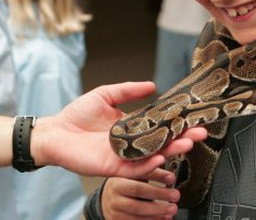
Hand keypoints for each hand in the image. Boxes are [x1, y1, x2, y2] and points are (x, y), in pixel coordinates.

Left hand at [32, 81, 205, 178]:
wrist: (55, 132)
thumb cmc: (77, 115)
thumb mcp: (106, 95)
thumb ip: (128, 91)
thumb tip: (152, 85)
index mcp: (132, 127)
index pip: (160, 126)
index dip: (177, 122)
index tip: (194, 116)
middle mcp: (132, 143)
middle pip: (163, 143)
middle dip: (183, 138)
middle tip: (200, 132)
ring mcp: (124, 157)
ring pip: (153, 157)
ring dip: (171, 151)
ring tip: (186, 142)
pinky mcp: (113, 168)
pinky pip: (135, 169)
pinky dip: (149, 165)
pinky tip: (160, 157)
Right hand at [102, 169, 180, 218]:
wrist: (107, 198)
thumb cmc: (124, 183)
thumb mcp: (134, 174)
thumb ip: (152, 173)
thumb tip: (171, 177)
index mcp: (117, 184)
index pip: (137, 188)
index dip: (157, 191)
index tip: (173, 190)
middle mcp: (114, 200)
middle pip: (137, 206)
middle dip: (158, 207)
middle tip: (174, 204)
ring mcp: (115, 214)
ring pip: (137, 218)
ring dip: (156, 216)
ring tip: (171, 212)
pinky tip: (161, 219)